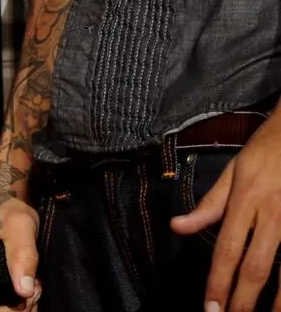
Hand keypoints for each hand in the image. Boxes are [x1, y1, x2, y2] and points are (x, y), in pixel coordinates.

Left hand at [171, 108, 280, 311]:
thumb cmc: (266, 151)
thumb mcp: (233, 170)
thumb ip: (210, 204)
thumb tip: (176, 227)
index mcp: (247, 198)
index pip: (227, 248)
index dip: (219, 281)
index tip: (211, 306)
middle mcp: (273, 213)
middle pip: (257, 265)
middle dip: (244, 299)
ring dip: (278, 301)